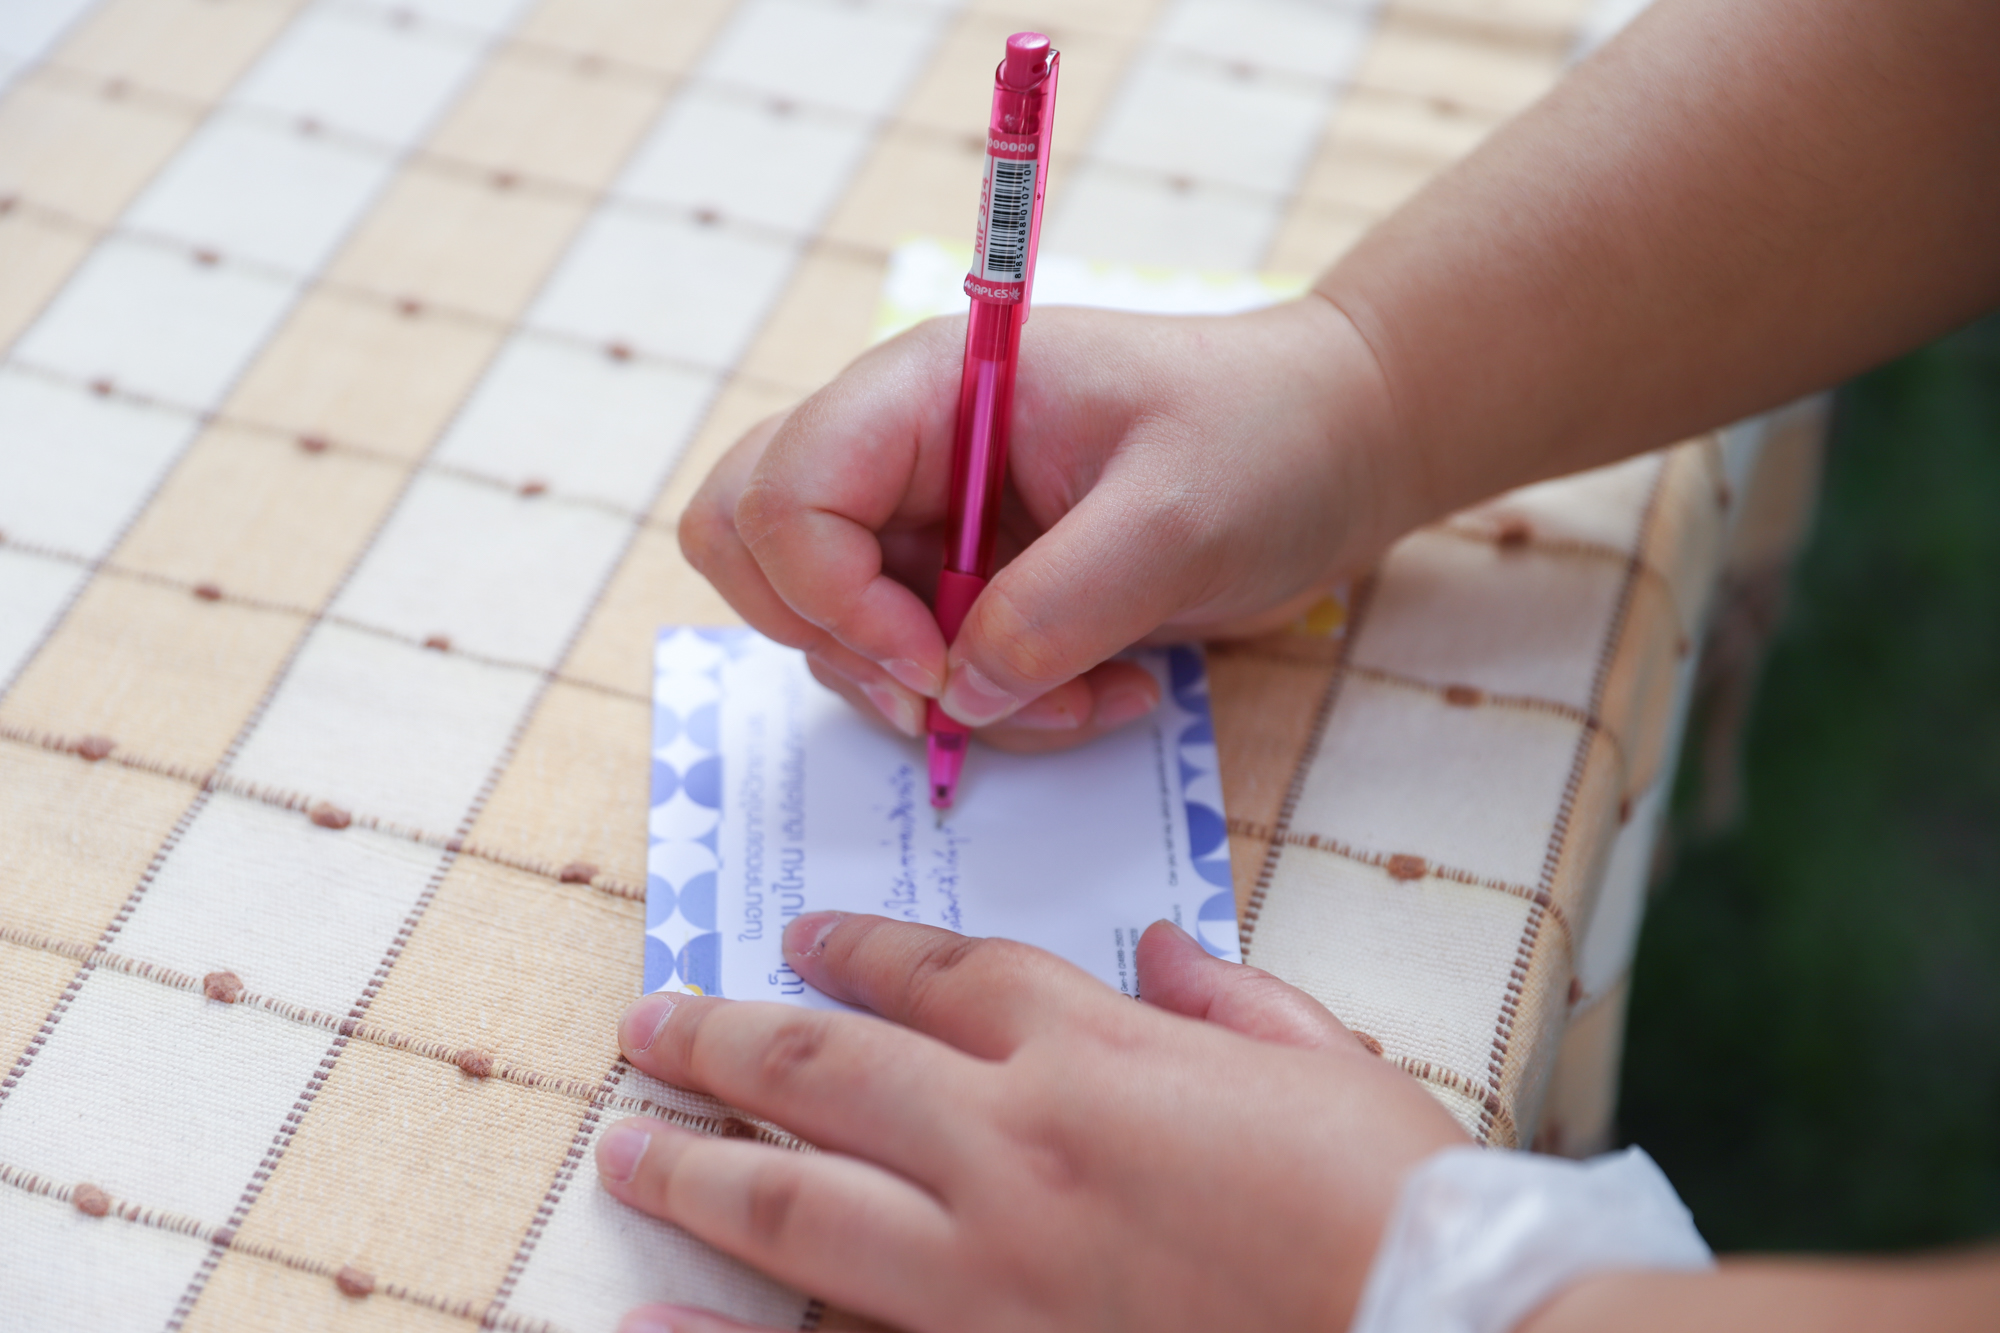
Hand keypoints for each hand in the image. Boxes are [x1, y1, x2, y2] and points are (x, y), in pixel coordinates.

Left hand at [594, 913, 1469, 1332]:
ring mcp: (985, 1268)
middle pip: (828, 1067)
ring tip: (624, 1135)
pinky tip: (646, 1321)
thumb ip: (1226, 998)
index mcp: (1097, 1054)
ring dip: (693, 1159)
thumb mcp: (1327, 1061)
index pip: (943, 973)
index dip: (862, 947)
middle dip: (725, 1036)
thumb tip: (1158, 950)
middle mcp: (1013, 1144)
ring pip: (792, 1197)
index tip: (802, 936)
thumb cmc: (1395, 1204)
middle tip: (651, 1021)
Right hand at [679, 297, 1405, 749]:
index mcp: (927, 391)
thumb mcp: (1176, 514)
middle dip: (842, 648)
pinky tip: (1108, 689)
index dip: (831, 597)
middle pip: (756, 552)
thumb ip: (1059, 603)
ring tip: (1086, 693)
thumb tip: (960, 694)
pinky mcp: (971, 589)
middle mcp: (905, 455)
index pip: (783, 492)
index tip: (938, 667)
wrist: (1337, 451)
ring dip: (948, 700)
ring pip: (843, 639)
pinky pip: (928, 674)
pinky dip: (1000, 709)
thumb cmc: (1266, 435)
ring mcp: (932, 525)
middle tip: (950, 691)